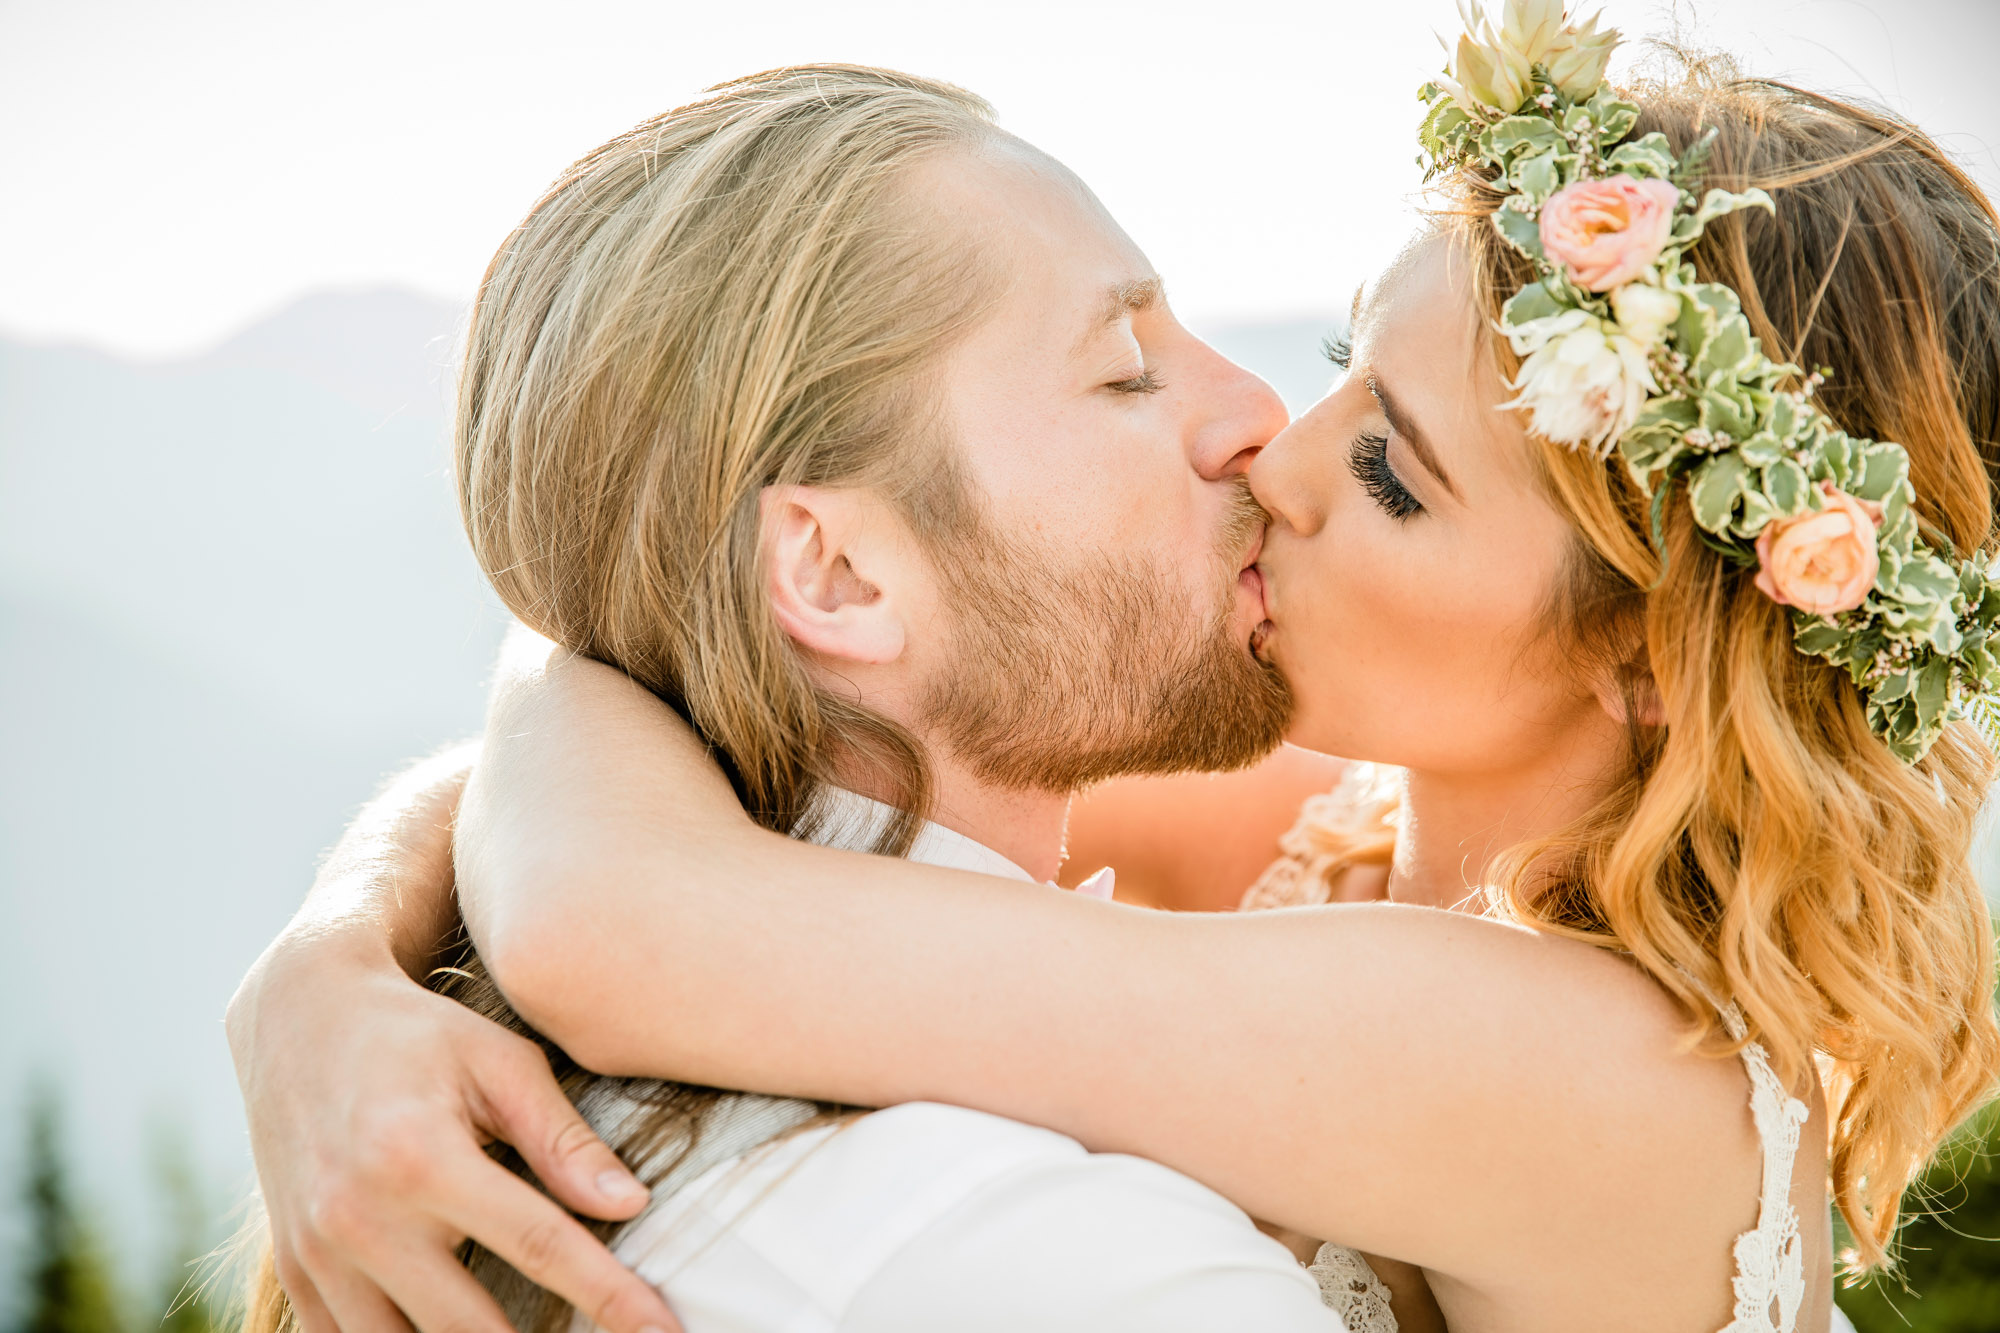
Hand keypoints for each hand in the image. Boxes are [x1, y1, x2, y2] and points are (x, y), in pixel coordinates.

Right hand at [228, 933, 682, 1332]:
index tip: (664, 1332)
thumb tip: (631, 1205)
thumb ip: (563, 1139)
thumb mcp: (499, 1063)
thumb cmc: (419, 1034)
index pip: (537, 1245)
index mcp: (421, 1157)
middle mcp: (360, 1217)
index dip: (607, 1296)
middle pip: (471, 1329)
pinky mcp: (295, 1274)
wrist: (298, 1019)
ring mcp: (317, 1255)